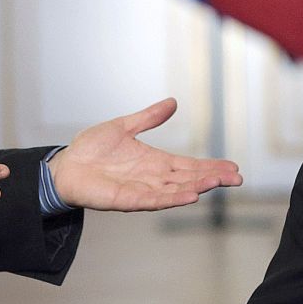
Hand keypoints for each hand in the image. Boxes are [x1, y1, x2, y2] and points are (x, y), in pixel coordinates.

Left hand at [47, 98, 241, 210]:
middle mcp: (151, 178)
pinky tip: (190, 196)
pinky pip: (153, 201)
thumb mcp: (123, 126)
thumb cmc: (91, 149)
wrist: (65, 165)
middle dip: (213, 178)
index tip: (232, 168)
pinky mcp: (126, 200)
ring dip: (197, 187)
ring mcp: (141, 190)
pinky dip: (172, 198)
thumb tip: (173, 103)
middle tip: (237, 178)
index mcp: (154, 162)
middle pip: (189, 179)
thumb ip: (148, 118)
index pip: (189, 165)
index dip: (210, 167)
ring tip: (218, 183)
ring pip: (175, 190)